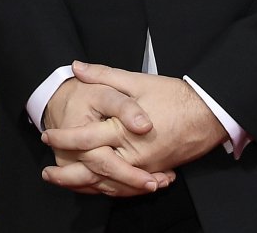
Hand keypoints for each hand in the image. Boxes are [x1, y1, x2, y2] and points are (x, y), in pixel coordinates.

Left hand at [41, 62, 226, 194]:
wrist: (208, 115)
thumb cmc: (174, 96)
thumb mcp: (138, 81)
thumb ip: (105, 75)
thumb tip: (77, 68)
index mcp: (125, 130)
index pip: (86, 139)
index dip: (64, 138)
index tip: (48, 134)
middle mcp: (133, 154)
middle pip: (92, 170)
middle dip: (67, 174)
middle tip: (48, 173)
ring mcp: (143, 168)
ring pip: (108, 184)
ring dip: (84, 185)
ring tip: (65, 183)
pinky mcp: (153, 173)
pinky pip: (126, 187)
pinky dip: (108, 189)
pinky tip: (96, 187)